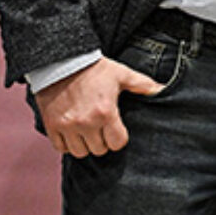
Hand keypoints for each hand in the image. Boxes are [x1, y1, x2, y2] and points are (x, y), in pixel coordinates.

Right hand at [35, 58, 161, 157]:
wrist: (63, 62)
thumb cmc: (96, 69)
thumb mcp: (122, 74)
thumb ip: (144, 85)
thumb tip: (163, 89)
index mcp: (106, 112)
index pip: (117, 143)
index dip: (119, 138)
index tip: (117, 129)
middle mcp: (86, 123)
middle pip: (99, 150)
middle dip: (103, 141)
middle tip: (102, 129)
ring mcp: (67, 126)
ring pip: (80, 152)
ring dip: (85, 145)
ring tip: (88, 131)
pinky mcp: (51, 126)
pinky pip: (60, 148)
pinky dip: (67, 144)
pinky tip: (73, 132)